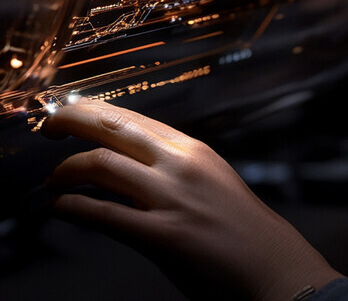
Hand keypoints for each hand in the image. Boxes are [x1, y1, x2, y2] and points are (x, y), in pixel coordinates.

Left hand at [42, 99, 342, 300]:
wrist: (271, 263)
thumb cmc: (241, 227)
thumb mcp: (210, 180)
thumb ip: (171, 168)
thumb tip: (126, 166)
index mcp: (191, 150)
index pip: (132, 117)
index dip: (94, 111)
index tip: (71, 114)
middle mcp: (180, 165)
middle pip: (113, 128)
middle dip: (72, 121)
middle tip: (50, 127)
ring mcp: (172, 199)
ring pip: (102, 165)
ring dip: (65, 170)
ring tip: (54, 180)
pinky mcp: (164, 236)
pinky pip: (105, 215)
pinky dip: (74, 208)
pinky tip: (62, 208)